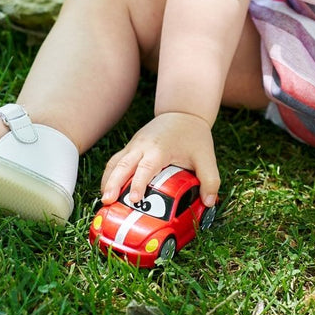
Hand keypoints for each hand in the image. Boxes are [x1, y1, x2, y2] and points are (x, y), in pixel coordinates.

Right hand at [100, 111, 219, 207]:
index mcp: (160, 149)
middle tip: (107, 202)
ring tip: (104, 200)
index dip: (139, 184)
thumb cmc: (193, 135)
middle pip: (122, 165)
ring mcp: (134, 145)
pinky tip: (108, 189)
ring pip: (115, 163)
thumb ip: (210, 180)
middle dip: (113, 184)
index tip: (134, 199)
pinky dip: (109, 175)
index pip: (146, 168)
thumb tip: (209, 202)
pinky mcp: (131, 147)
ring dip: (107, 180)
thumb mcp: (206, 157)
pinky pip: (116, 161)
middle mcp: (143, 146)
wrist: (183, 112)